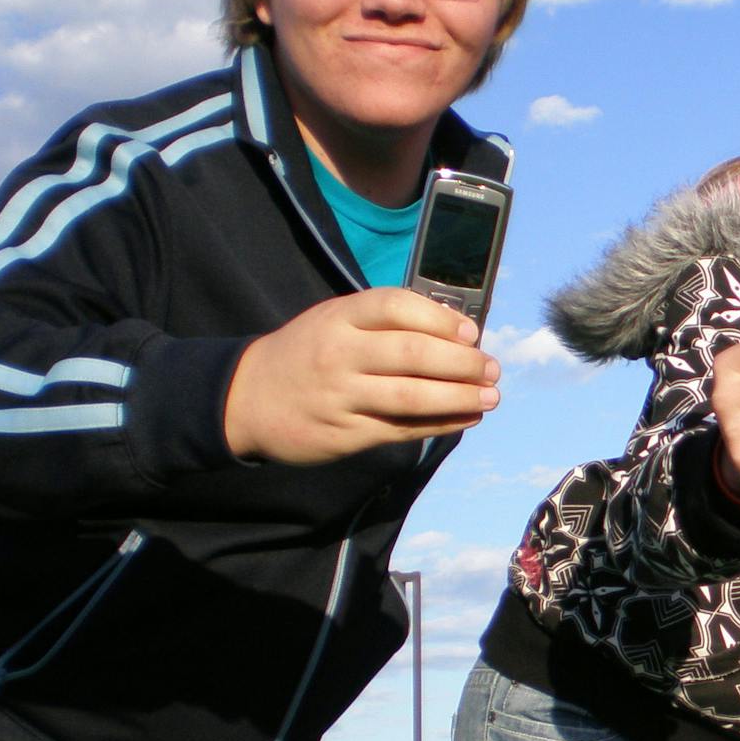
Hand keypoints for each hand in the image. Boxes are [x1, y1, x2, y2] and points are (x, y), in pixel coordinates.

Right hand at [225, 289, 499, 464]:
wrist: (246, 399)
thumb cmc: (307, 353)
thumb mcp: (334, 321)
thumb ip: (385, 323)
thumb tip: (457, 332)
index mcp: (339, 318)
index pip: (396, 306)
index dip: (440, 319)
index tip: (471, 334)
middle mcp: (341, 354)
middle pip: (413, 355)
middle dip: (462, 364)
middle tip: (492, 369)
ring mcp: (342, 396)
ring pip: (412, 397)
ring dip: (460, 398)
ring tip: (490, 397)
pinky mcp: (346, 434)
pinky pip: (402, 429)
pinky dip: (441, 424)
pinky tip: (465, 418)